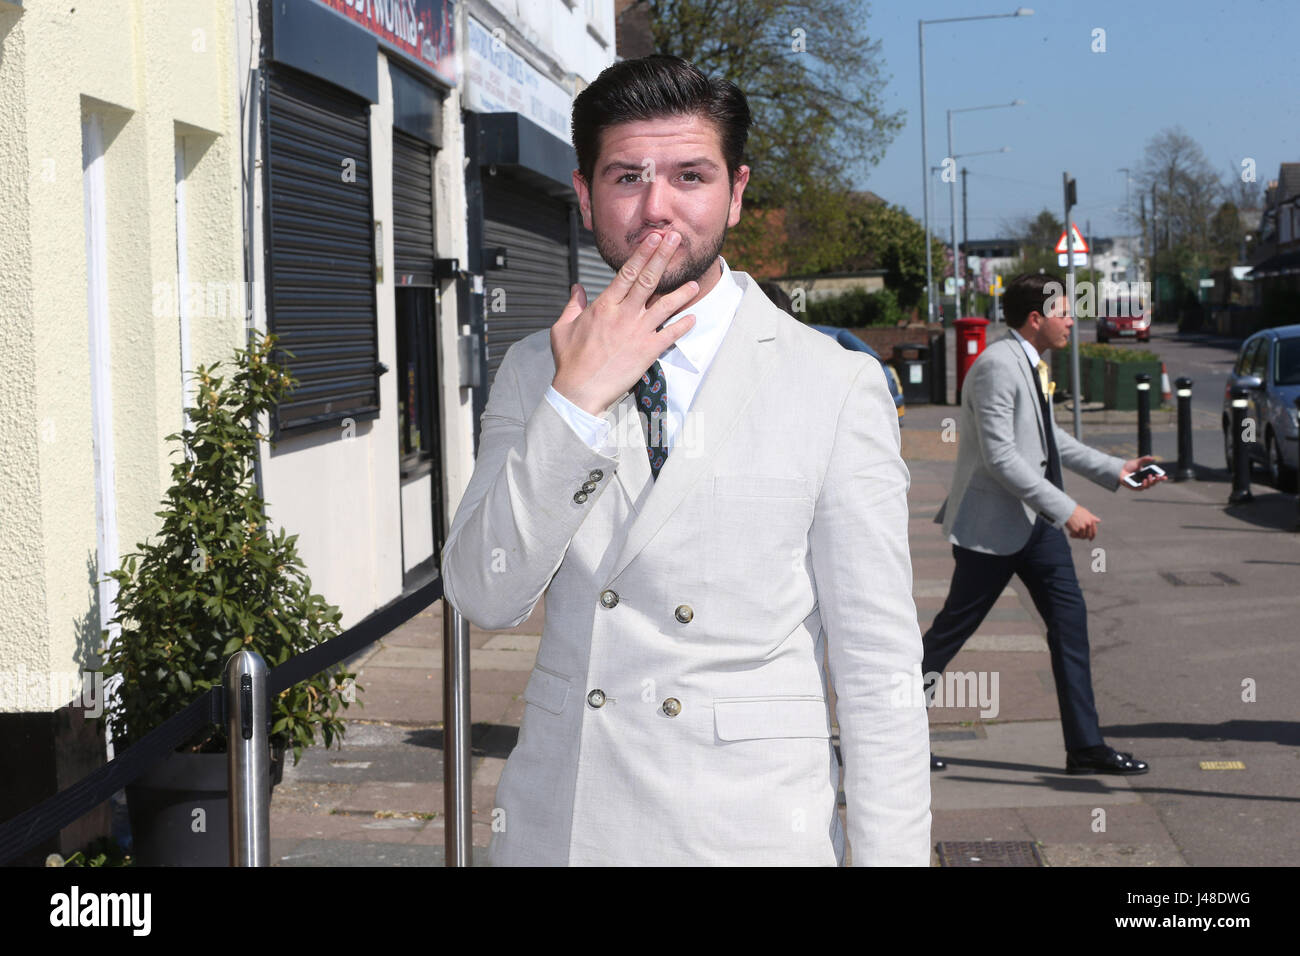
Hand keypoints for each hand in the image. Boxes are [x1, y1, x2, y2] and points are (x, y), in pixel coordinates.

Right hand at [550, 231, 699, 415]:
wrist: (579, 391)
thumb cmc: (570, 361)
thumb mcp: (563, 328)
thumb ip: (573, 305)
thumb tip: (577, 288)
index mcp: (603, 306)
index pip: (626, 273)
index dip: (642, 253)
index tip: (653, 238)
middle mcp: (623, 315)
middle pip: (648, 280)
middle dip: (663, 257)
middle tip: (675, 240)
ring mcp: (637, 332)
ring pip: (665, 305)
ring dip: (681, 292)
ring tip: (694, 282)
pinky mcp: (647, 351)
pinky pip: (670, 335)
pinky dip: (683, 326)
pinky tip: (693, 318)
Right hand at [1064, 505, 1100, 539]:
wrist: (1067, 509)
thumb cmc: (1075, 510)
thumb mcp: (1086, 512)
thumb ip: (1092, 518)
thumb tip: (1098, 521)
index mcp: (1091, 521)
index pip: (1094, 532)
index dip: (1092, 537)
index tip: (1090, 539)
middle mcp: (1088, 524)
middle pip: (1088, 536)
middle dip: (1084, 537)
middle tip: (1079, 536)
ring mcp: (1082, 527)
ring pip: (1081, 536)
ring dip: (1077, 536)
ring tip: (1073, 533)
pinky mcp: (1076, 530)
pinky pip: (1075, 536)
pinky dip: (1072, 535)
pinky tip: (1070, 533)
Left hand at [1118, 455, 1167, 490]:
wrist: (1119, 470)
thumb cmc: (1128, 466)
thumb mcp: (1138, 462)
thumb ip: (1145, 459)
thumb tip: (1152, 458)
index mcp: (1146, 475)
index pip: (1156, 478)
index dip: (1161, 478)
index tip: (1165, 477)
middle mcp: (1144, 480)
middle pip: (1154, 483)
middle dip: (1157, 480)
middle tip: (1157, 476)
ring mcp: (1140, 484)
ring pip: (1149, 486)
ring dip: (1151, 482)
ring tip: (1149, 477)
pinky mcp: (1135, 487)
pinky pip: (1141, 488)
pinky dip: (1144, 485)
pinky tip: (1144, 480)